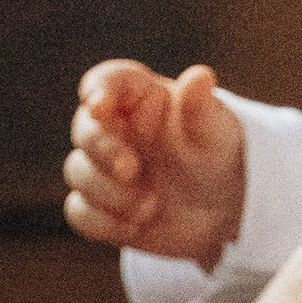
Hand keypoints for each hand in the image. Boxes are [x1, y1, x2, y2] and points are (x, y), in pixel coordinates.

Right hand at [65, 59, 246, 265]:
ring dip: (109, 192)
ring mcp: (103, 169)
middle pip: (84, 127)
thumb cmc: (217, 155)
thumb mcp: (217, 132)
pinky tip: (136, 227)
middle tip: (130, 168)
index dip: (99, 88)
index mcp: (141, 100)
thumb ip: (201, 107)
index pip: (109, 81)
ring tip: (150, 206)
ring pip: (78, 171)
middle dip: (100, 148)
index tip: (98, 103)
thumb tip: (200, 75)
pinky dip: (103, 222)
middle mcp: (116, 130)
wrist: (223, 209)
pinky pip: (80, 212)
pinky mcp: (101, 207)